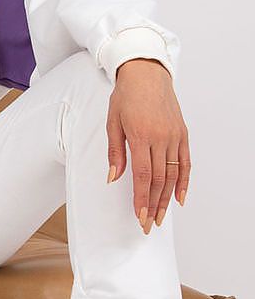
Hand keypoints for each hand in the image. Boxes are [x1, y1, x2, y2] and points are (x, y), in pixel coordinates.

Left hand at [106, 59, 189, 233]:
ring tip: (160, 217)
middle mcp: (160, 137)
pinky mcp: (182, 133)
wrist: (146, 73)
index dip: (142, 199)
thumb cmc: (125, 96)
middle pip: (159, 179)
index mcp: (140, 135)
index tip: (140, 216)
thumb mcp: (112, 122)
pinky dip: (184, 182)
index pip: (143, 175)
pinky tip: (180, 199)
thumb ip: (115, 152)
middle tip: (148, 224)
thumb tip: (114, 178)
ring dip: (167, 198)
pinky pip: (185, 162)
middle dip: (153, 205)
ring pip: (173, 174)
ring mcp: (174, 136)